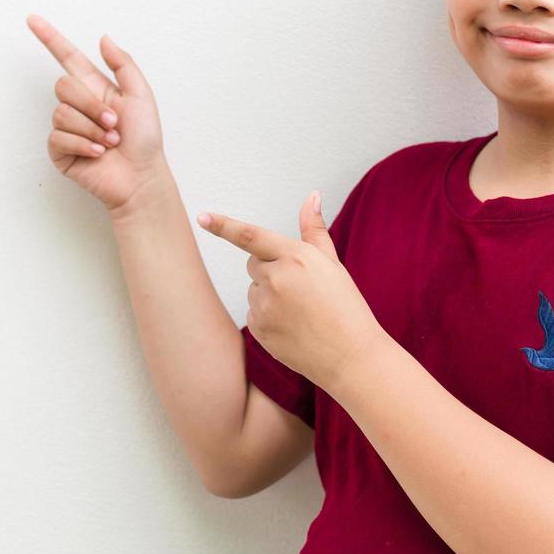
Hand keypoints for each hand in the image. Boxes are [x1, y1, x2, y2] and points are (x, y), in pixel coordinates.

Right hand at [26, 13, 166, 215]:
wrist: (141, 176)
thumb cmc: (145, 139)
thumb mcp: (141, 95)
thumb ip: (123, 64)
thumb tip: (103, 38)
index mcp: (96, 87)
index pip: (67, 57)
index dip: (50, 38)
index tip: (32, 19)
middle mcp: (79, 105)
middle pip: (64, 85)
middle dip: (91, 105)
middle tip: (114, 124)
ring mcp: (67, 128)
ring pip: (61, 113)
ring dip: (91, 129)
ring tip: (110, 143)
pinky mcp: (60, 151)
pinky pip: (58, 137)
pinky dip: (82, 145)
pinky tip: (98, 154)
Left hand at [196, 190, 386, 391]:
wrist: (350, 357)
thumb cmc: (345, 307)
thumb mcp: (332, 264)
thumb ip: (314, 229)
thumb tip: (311, 197)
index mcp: (296, 257)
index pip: (251, 236)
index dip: (223, 225)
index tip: (203, 217)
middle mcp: (276, 279)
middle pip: (253, 263)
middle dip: (270, 268)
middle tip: (300, 287)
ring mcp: (265, 306)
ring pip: (254, 289)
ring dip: (270, 294)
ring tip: (301, 311)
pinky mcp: (258, 329)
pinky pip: (253, 313)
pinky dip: (268, 317)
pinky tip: (292, 326)